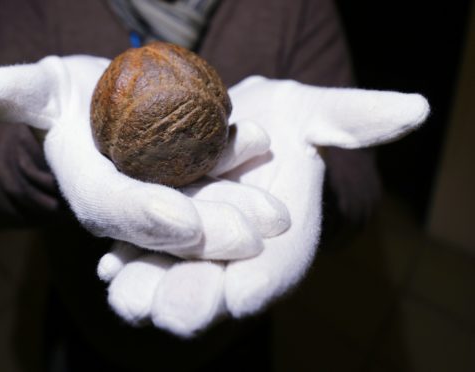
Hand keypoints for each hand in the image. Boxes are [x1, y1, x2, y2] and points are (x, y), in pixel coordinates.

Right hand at [0, 56, 287, 259]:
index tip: (181, 220)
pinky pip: (218, 188)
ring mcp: (162, 197)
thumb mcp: (42, 88)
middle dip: (208, 230)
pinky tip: (268, 162)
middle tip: (254, 233)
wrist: (105, 100)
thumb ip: (11, 91)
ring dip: (238, 212)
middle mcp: (127, 202)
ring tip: (276, 215)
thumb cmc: (69, 93)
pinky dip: (243, 180)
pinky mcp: (190, 185)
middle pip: (165, 222)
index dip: (141, 217)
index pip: (109, 210)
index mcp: (88, 188)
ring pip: (200, 210)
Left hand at [98, 76, 429, 336]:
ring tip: (129, 283)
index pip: (269, 277)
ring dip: (144, 293)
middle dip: (190, 302)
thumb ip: (350, 119)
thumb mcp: (310, 113)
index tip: (238, 293)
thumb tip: (411, 110)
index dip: (256, 285)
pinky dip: (121, 269)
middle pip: (207, 298)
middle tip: (174, 300)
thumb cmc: (274, 126)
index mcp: (273, 250)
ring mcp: (182, 261)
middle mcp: (226, 264)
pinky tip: (110, 264)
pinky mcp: (145, 247)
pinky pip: (130, 267)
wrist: (222, 131)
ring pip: (159, 290)